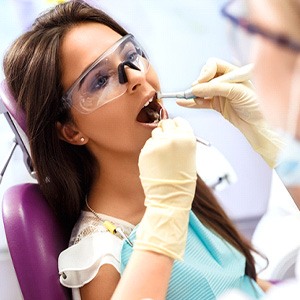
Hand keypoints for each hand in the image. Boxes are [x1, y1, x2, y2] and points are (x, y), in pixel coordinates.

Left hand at [135, 117, 196, 259]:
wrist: (170, 197)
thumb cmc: (182, 179)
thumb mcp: (189, 155)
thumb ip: (181, 140)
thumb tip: (172, 130)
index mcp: (187, 138)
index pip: (179, 120)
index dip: (176, 126)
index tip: (174, 131)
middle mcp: (173, 137)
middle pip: (166, 123)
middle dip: (166, 130)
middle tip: (166, 143)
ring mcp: (158, 144)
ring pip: (155, 133)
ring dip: (157, 140)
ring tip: (162, 156)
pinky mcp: (146, 151)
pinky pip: (148, 144)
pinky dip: (150, 150)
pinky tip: (155, 162)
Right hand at [176, 58, 283, 167]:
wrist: (258, 124)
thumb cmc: (255, 106)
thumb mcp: (237, 92)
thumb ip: (216, 88)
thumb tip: (196, 88)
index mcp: (233, 72)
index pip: (214, 65)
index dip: (206, 72)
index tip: (201, 82)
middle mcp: (225, 81)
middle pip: (205, 77)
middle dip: (198, 83)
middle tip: (194, 91)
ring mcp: (220, 93)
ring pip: (201, 90)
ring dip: (192, 94)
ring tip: (184, 97)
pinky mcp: (216, 105)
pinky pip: (201, 102)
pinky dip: (192, 102)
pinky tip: (183, 102)